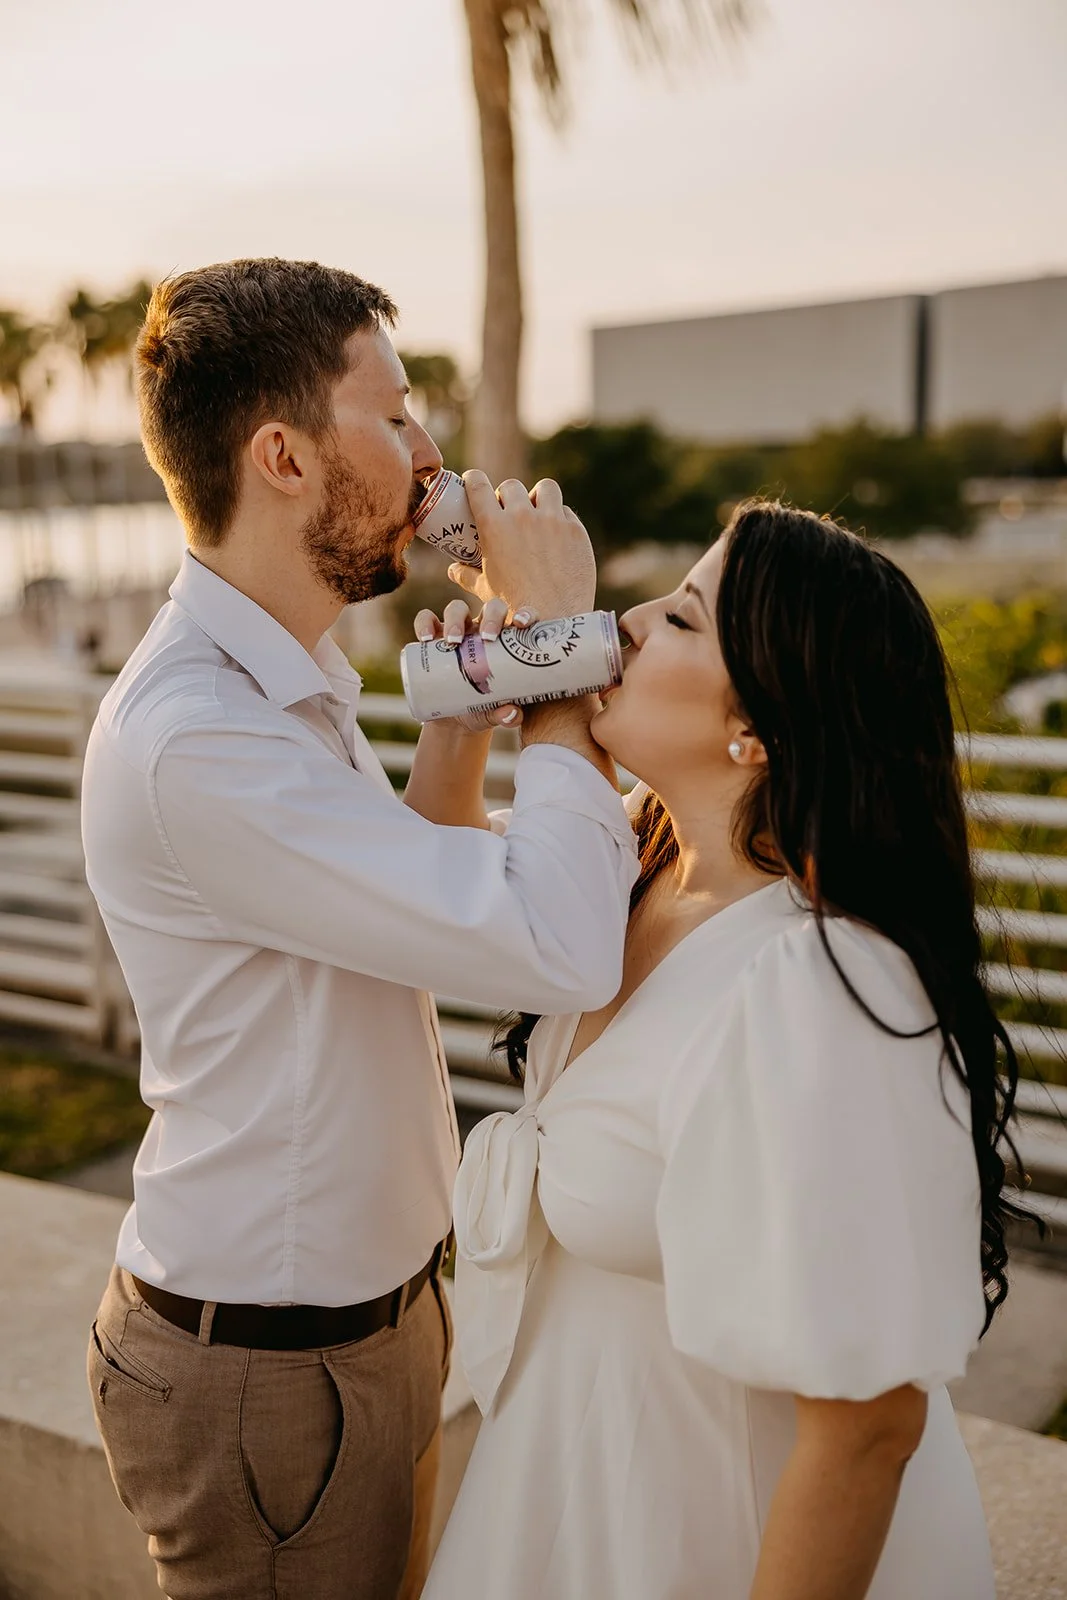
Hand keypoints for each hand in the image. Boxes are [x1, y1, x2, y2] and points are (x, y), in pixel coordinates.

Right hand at [411, 597, 528, 733]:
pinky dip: (424, 623)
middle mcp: (483, 630)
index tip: (521, 624)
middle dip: (491, 617)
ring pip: (457, 609)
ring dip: (456, 619)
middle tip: (488, 637)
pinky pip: (426, 620)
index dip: (526, 614)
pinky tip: (425, 638)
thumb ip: (507, 715)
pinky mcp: (433, 638)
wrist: (452, 720)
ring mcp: (458, 631)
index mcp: (507, 642)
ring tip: (453, 641)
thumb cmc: (482, 709)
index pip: (522, 618)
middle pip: (491, 608)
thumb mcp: (494, 713)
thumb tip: (512, 713)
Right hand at [447, 474, 595, 621]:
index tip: (474, 481)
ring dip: (539, 497)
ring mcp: (552, 522)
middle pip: (511, 486)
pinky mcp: (576, 531)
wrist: (553, 622)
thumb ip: (467, 575)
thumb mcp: (485, 589)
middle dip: (507, 495)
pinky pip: (566, 512)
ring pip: (546, 488)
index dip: (474, 480)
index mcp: (494, 526)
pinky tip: (557, 535)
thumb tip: (453, 569)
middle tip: (509, 509)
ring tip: (538, 513)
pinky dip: (560, 519)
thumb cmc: (513, 607)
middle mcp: (522, 517)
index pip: (478, 485)